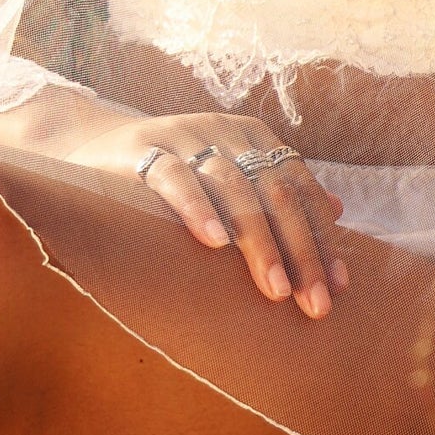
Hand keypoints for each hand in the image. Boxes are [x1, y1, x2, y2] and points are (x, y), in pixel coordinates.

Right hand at [74, 111, 348, 319]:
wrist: (94, 148)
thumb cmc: (174, 175)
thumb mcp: (230, 176)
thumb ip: (279, 190)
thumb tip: (340, 209)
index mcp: (253, 136)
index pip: (300, 188)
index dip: (322, 236)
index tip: (340, 287)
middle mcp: (225, 132)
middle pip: (276, 191)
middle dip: (301, 250)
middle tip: (315, 303)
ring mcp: (184, 137)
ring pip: (234, 187)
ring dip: (259, 242)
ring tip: (276, 289)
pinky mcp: (143, 150)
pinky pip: (174, 178)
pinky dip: (197, 208)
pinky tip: (214, 243)